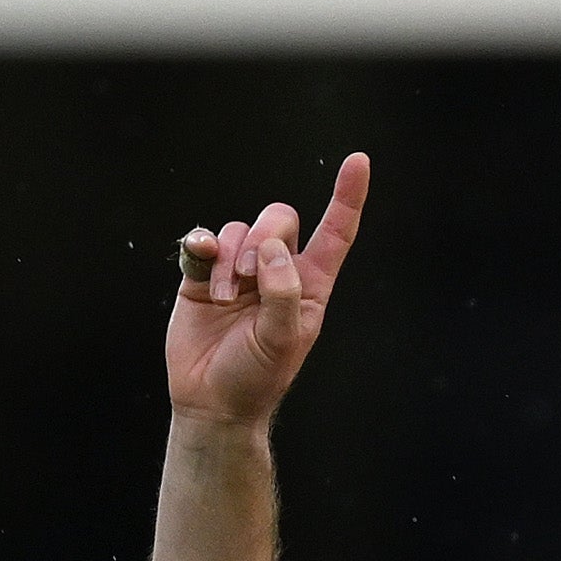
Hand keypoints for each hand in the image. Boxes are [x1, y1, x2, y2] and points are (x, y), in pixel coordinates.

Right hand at [167, 151, 369, 430]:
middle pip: (279, 218)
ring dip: (230, 260)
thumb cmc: (257, 377)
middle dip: (263, 239)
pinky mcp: (204, 272)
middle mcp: (277, 270)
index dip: (347, 197)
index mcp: (310, 285)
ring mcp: (239, 269)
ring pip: (238, 229)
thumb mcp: (282, 341)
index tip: (358, 160)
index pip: (335, 232)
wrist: (212, 399)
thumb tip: (272, 248)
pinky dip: (202, 246)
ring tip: (225, 301)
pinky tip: (202, 263)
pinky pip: (204, 239)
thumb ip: (283, 293)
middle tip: (250, 281)